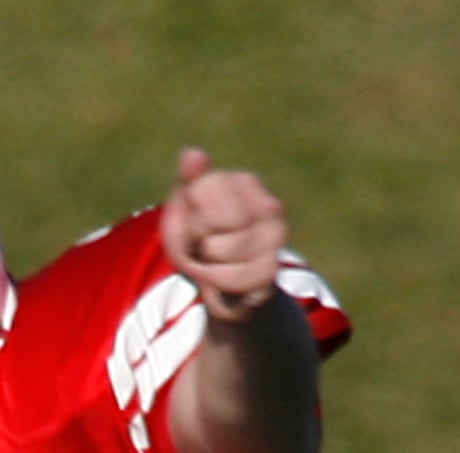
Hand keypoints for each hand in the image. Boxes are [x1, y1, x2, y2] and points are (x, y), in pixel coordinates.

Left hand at [161, 145, 289, 322]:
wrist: (226, 291)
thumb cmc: (201, 245)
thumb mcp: (183, 212)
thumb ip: (187, 183)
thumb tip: (191, 153)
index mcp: (246, 183)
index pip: (199, 190)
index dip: (183, 215)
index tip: (192, 227)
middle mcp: (269, 205)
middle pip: (208, 218)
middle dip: (192, 240)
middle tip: (202, 249)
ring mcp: (276, 237)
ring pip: (215, 248)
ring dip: (202, 264)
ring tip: (213, 266)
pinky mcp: (271, 270)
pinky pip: (228, 276)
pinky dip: (216, 282)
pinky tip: (223, 280)